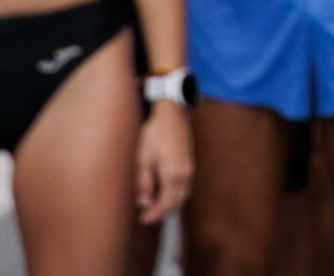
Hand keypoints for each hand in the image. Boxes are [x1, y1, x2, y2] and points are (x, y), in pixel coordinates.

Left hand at [135, 101, 193, 223]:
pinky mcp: (189, 162)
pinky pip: (184, 184)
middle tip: (146, 215)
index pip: (167, 204)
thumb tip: (144, 202)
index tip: (143, 219)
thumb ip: (144, 184)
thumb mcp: (143, 159)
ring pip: (182, 193)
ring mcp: (189, 168)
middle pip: (177, 201)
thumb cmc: (155, 134)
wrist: (172, 113)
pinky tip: (162, 190)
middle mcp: (186, 174)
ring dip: (169, 202)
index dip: (155, 214)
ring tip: (152, 204)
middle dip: (162, 211)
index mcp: (173, 175)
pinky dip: (174, 192)